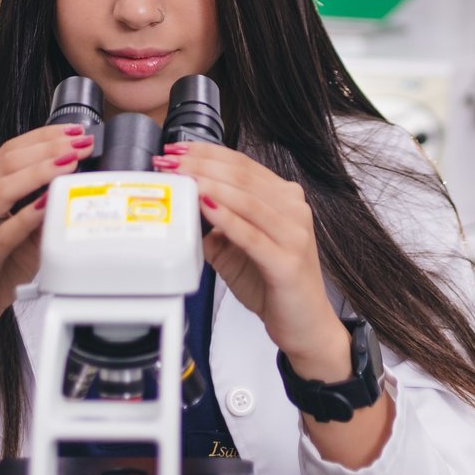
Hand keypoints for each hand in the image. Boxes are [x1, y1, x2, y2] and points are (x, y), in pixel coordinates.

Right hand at [0, 125, 94, 362]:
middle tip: (81, 142)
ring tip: (69, 163)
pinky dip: (26, 217)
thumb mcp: (18, 239)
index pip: (9, 151)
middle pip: (7, 161)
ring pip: (2, 189)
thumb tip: (74, 186)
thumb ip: (39, 212)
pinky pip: (2, 234)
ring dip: (41, 172)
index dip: (44, 137)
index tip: (75, 131)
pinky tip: (47, 205)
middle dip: (49, 148)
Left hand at [156, 143, 351, 381]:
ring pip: (247, 200)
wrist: (304, 324)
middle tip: (170, 161)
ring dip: (210, 185)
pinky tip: (205, 207)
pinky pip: (252, 235)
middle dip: (201, 165)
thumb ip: (216, 223)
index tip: (177, 149)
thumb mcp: (239, 246)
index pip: (242, 164)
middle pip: (242, 176)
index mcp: (284, 198)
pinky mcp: (287, 261)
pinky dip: (226, 219)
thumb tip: (183, 203)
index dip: (207, 153)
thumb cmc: (273, 284)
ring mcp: (294, 234)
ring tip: (183, 178)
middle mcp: (294, 209)